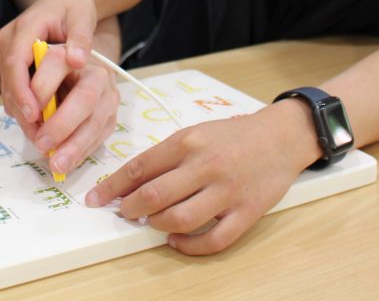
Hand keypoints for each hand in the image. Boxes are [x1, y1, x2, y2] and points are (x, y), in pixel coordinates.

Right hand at [0, 0, 115, 170]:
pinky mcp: (11, 60)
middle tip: (38, 135)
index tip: (34, 114)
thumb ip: (80, 37)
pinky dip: (24, 104)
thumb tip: (77, 60)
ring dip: (21, 110)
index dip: (22, 91)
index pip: (16, 63)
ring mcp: (7, 50)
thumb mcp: (83, 17)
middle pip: (8, 80)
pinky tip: (39, 122)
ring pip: (8, 86)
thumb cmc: (77, 6)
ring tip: (40, 135)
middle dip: (22, 108)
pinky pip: (12, 86)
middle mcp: (9, 39)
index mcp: (24, 28)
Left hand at [28, 43, 118, 176]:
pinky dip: (81, 153)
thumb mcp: (32, 70)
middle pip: (85, 96)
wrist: (83, 69)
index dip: (41, 87)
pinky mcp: (112, 115)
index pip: (56, 62)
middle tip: (41, 143)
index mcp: (69, 52)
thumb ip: (23, 87)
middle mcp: (94, 71)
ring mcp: (108, 94)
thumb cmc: (50, 71)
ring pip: (96, 121)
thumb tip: (25, 117)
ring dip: (74, 146)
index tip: (29, 112)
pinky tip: (68, 164)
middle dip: (62, 124)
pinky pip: (100, 137)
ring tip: (56, 165)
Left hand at [84, 101, 318, 254]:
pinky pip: (213, 239)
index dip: (113, 186)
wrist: (281, 136)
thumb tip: (133, 181)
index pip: (139, 167)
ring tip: (152, 223)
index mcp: (188, 141)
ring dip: (158, 226)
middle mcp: (205, 165)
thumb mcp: (196, 132)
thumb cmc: (234, 135)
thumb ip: (167, 156)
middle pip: (154, 196)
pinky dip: (190, 246)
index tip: (97, 199)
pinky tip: (178, 241)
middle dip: (130, 209)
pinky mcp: (246, 212)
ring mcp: (226, 191)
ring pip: (179, 219)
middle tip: (124, 213)